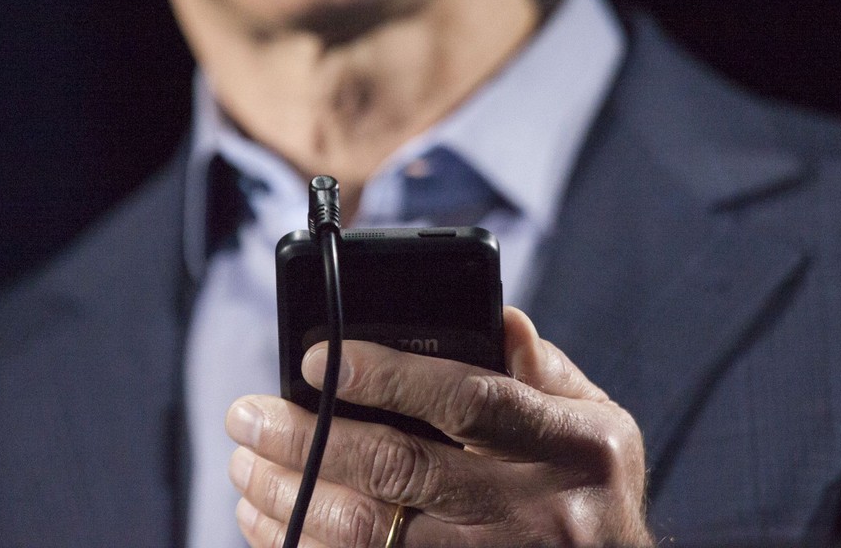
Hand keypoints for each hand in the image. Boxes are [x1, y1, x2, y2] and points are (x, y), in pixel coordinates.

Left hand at [226, 306, 651, 546]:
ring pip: (371, 538)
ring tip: (244, 469)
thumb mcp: (596, 421)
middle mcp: (537, 510)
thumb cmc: (594, 488)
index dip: (389, 378)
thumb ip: (541, 369)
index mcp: (573, 444)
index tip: (319, 359)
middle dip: (310, 441)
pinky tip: (269, 525)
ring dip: (293, 502)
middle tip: (247, 416)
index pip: (468, 400)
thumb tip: (497, 315)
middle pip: (402, 472)